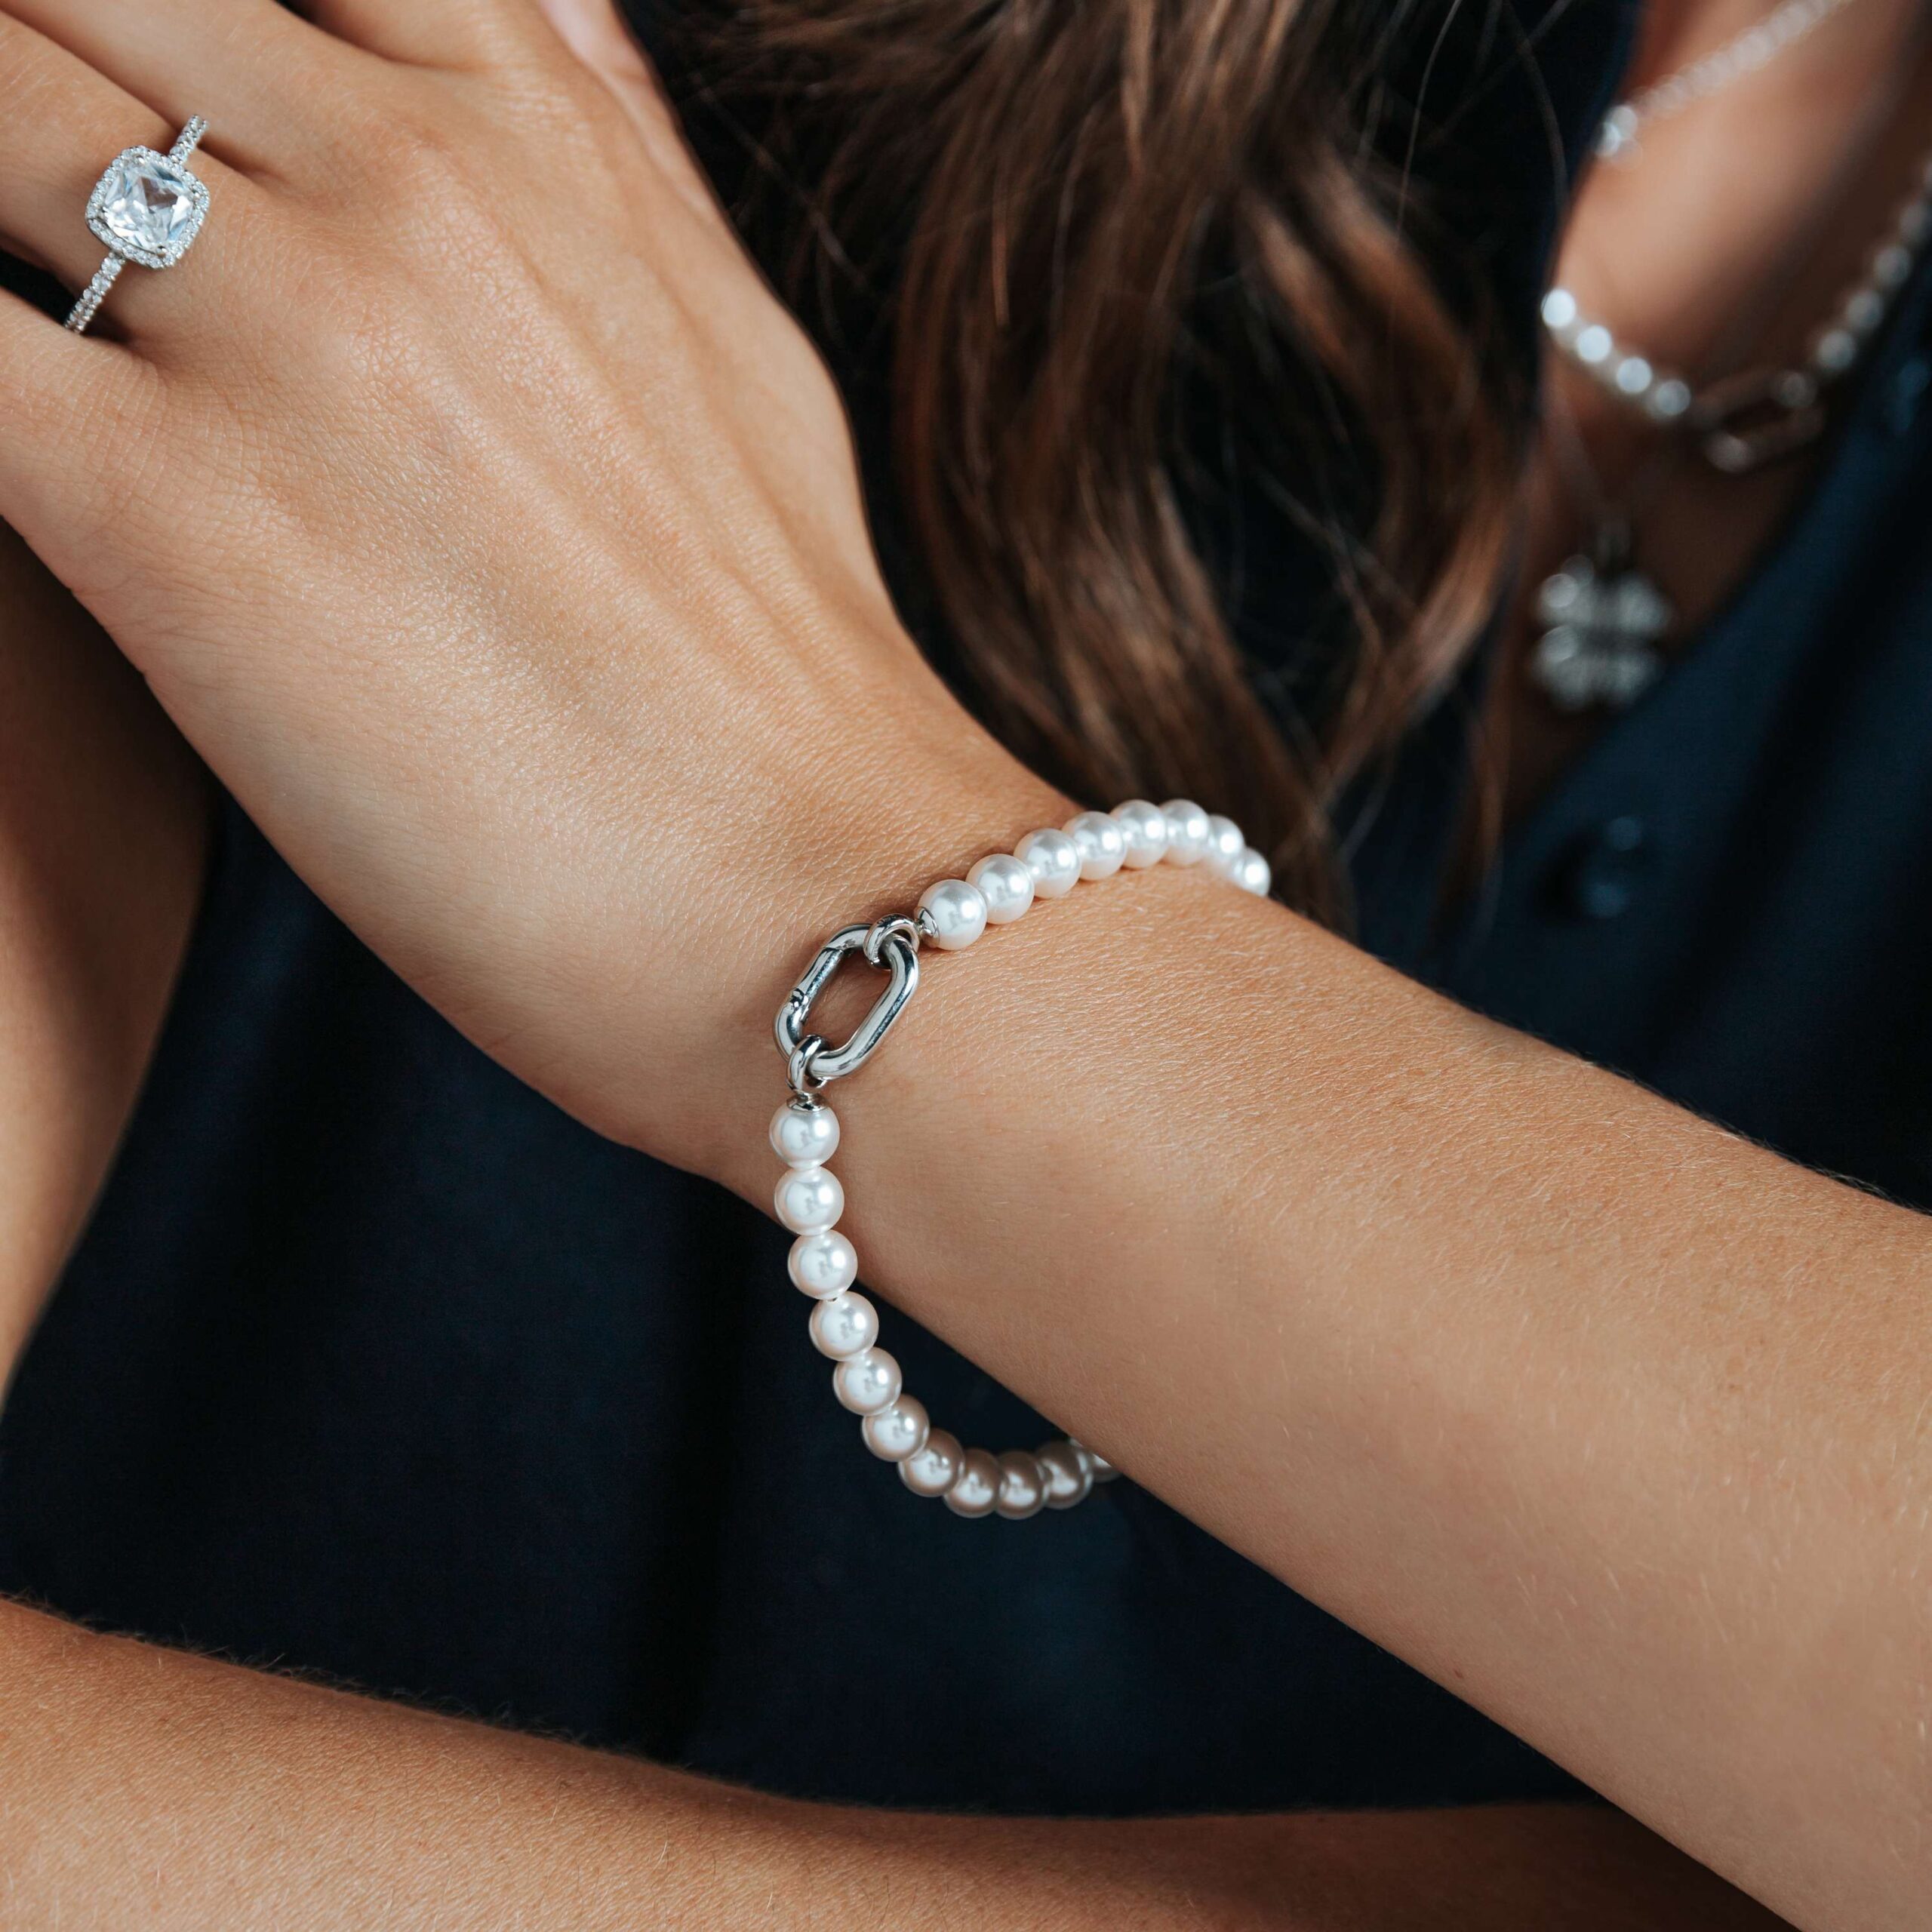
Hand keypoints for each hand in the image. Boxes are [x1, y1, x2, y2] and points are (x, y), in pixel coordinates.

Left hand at [0, 0, 1057, 1171]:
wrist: (827, 896)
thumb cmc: (782, 659)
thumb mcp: (734, 350)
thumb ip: (616, 154)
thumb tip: (564, 14)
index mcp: (529, 129)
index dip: (161, 15)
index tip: (138, 101)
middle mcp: (401, 182)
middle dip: (28, 82)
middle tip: (42, 234)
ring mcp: (283, 333)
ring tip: (45, 358)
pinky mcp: (165, 518)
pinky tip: (21, 464)